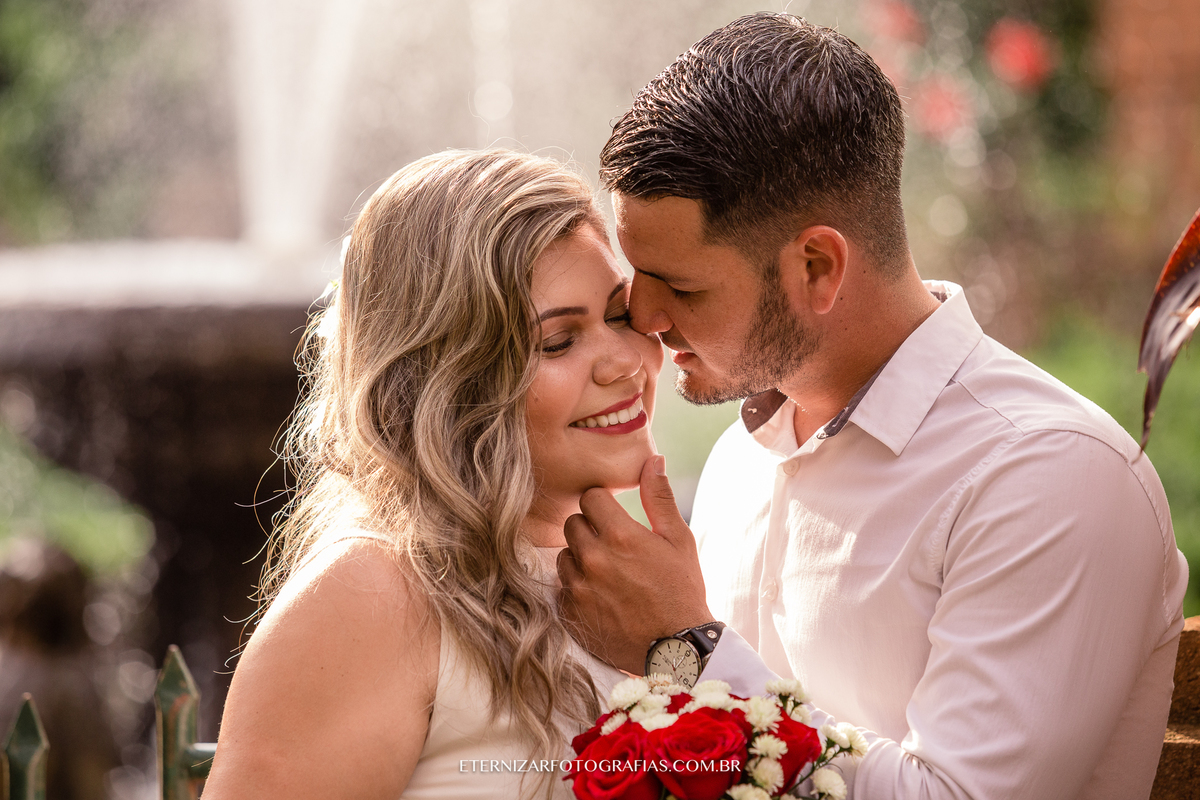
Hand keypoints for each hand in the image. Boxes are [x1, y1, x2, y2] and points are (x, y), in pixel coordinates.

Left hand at [557, 455, 714, 673]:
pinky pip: (562, 587)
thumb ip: (659, 497)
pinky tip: (601, 595)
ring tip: (607, 572)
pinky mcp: (571, 613)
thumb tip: (653, 459)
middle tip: (613, 545)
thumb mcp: (678, 539)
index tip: (615, 516)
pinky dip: (577, 588)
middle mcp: (594, 558)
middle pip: (573, 523)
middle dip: (591, 528)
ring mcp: (579, 587)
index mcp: (620, 535)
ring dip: (581, 558)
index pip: (590, 498)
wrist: (677, 647)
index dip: (604, 505)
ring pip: (564, 555)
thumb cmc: (682, 589)